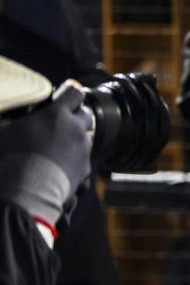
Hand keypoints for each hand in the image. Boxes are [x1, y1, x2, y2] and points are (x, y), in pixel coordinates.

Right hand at [0, 81, 92, 226]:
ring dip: (77, 138)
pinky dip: (76, 158)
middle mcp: (75, 129)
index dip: (71, 93)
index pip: (74, 94)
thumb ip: (15, 118)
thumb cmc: (9, 158)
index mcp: (57, 114)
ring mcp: (83, 150)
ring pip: (87, 138)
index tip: (69, 93)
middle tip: (63, 121)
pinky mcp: (85, 169)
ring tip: (59, 145)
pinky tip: (62, 163)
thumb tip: (14, 118)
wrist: (26, 191)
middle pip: (86, 115)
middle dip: (77, 116)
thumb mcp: (4, 130)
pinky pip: (84, 159)